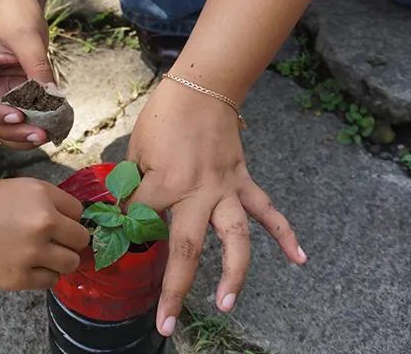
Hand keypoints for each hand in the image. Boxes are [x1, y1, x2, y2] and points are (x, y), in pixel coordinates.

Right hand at [0, 0, 56, 147]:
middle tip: (39, 135)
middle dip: (12, 131)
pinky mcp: (9, 89)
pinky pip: (17, 112)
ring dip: (21, 132)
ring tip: (45, 135)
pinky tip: (48, 126)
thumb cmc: (14, 10)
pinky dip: (30, 121)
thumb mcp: (28, 39)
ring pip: (1, 122)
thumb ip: (38, 69)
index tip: (19, 116)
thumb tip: (53, 100)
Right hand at [0, 178, 88, 289]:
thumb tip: (64, 223)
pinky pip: (50, 281)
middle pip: (81, 239)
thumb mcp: (9, 189)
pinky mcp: (18, 277)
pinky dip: (41, 276)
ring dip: (58, 261)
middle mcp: (42, 221)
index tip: (57, 226)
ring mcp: (32, 251)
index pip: (78, 212)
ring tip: (38, 257)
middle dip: (68, 242)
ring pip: (70, 263)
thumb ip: (39, 204)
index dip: (67, 219)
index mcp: (39, 193)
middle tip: (50, 244)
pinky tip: (24, 267)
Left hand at [128, 79, 305, 336]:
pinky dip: (286, 234)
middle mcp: (198, 192)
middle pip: (187, 249)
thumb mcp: (137, 147)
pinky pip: (267, 211)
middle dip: (175, 289)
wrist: (203, 86)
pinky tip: (300, 259)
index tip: (111, 242)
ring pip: (235, 239)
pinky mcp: (243, 182)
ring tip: (227, 304)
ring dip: (234, 274)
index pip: (140, 218)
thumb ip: (133, 183)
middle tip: (165, 323)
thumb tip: (123, 211)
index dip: (122, 231)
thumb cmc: (164, 115)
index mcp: (165, 182)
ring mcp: (225, 189)